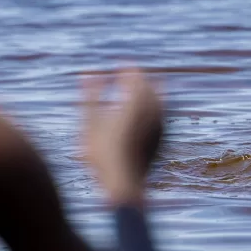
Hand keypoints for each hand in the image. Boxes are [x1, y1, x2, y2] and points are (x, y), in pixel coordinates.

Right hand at [82, 67, 164, 205]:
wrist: (124, 186)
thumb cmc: (103, 155)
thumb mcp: (90, 124)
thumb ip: (90, 96)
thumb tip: (88, 74)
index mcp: (136, 105)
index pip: (137, 78)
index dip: (129, 70)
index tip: (123, 65)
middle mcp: (153, 114)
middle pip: (151, 88)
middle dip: (141, 79)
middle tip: (131, 74)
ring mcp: (160, 128)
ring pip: (160, 102)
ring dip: (149, 93)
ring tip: (138, 92)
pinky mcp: (162, 141)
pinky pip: (161, 117)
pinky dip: (153, 109)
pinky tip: (143, 115)